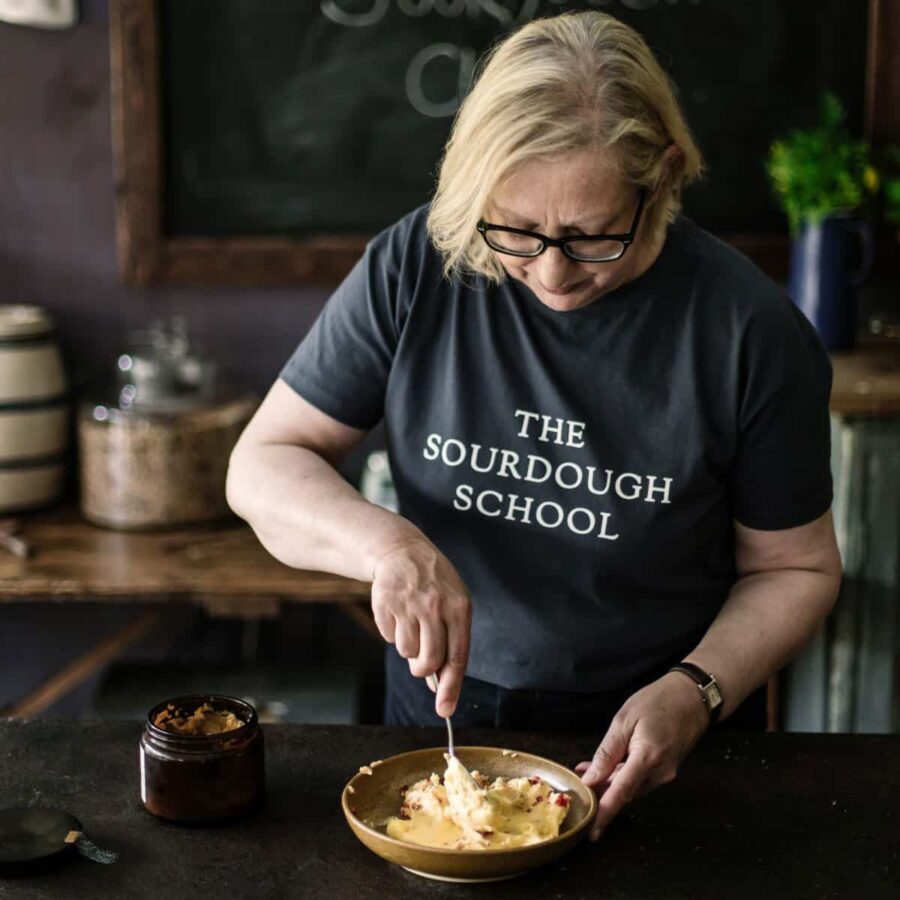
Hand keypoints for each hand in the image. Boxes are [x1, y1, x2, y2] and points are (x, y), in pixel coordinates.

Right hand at [371, 538, 470, 716]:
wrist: (403, 551)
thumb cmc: (434, 584)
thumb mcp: (453, 604)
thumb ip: (451, 641)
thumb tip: (441, 684)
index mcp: (459, 608)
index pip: (457, 657)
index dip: (451, 687)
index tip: (445, 710)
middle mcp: (435, 606)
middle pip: (429, 661)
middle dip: (423, 670)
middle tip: (420, 664)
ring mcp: (409, 604)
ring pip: (407, 652)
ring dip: (408, 647)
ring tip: (411, 624)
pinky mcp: (386, 603)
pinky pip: (389, 637)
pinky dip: (393, 632)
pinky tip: (398, 613)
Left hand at [575, 673, 709, 840]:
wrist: (693, 697)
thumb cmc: (657, 701)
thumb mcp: (624, 720)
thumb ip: (607, 752)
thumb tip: (590, 778)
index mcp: (647, 758)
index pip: (620, 794)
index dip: (604, 814)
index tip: (591, 832)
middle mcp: (660, 773)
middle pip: (625, 793)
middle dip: (601, 791)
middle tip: (578, 779)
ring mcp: (666, 773)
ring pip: (632, 788)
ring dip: (611, 783)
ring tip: (588, 768)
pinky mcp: (668, 770)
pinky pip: (641, 780)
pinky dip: (624, 776)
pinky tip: (610, 765)